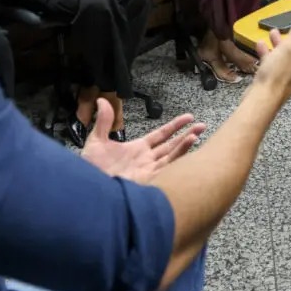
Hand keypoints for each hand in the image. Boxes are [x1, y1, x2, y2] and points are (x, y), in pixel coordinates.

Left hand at [81, 99, 204, 183]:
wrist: (88, 190)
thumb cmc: (91, 169)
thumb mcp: (96, 142)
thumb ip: (103, 122)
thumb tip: (102, 100)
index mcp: (138, 149)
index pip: (161, 135)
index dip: (175, 126)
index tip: (189, 117)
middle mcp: (147, 160)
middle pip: (172, 145)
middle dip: (187, 135)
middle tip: (202, 126)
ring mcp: (149, 172)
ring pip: (172, 157)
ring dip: (184, 146)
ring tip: (196, 135)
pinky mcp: (149, 182)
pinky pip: (167, 170)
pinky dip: (178, 161)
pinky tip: (187, 152)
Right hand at [253, 15, 290, 99]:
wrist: (263, 98)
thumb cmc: (278, 71)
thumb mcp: (290, 47)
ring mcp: (288, 74)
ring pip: (287, 54)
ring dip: (281, 42)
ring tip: (272, 32)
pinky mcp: (276, 79)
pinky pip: (275, 62)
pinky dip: (269, 52)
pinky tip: (260, 45)